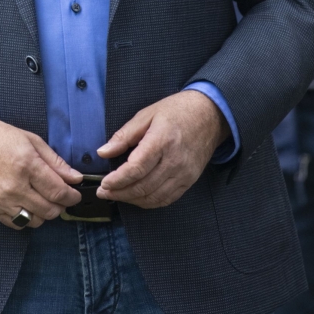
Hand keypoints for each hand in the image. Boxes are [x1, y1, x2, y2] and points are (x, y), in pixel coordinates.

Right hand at [0, 119, 82, 229]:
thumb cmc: (0, 138)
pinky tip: (27, 205)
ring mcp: (2, 200)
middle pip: (49, 210)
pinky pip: (17, 224)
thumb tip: (75, 178)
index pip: (58, 192)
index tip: (75, 194)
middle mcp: (15, 186)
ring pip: (35, 221)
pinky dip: (27, 219)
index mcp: (27, 165)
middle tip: (61, 197)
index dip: (72, 196)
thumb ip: (56, 162)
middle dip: (61, 205)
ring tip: (43, 200)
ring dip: (44, 213)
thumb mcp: (32, 141)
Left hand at [96, 90, 227, 208]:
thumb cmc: (177, 111)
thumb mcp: (146, 115)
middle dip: (119, 192)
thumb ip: (124, 136)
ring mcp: (184, 174)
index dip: (118, 180)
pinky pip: (167, 199)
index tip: (104, 183)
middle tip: (104, 192)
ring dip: (132, 200)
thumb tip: (103, 152)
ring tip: (116, 195)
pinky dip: (149, 202)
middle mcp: (174, 161)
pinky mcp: (189, 181)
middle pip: (143, 186)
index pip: (136, 168)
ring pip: (154, 197)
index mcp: (162, 141)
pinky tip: (136, 197)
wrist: (210, 115)